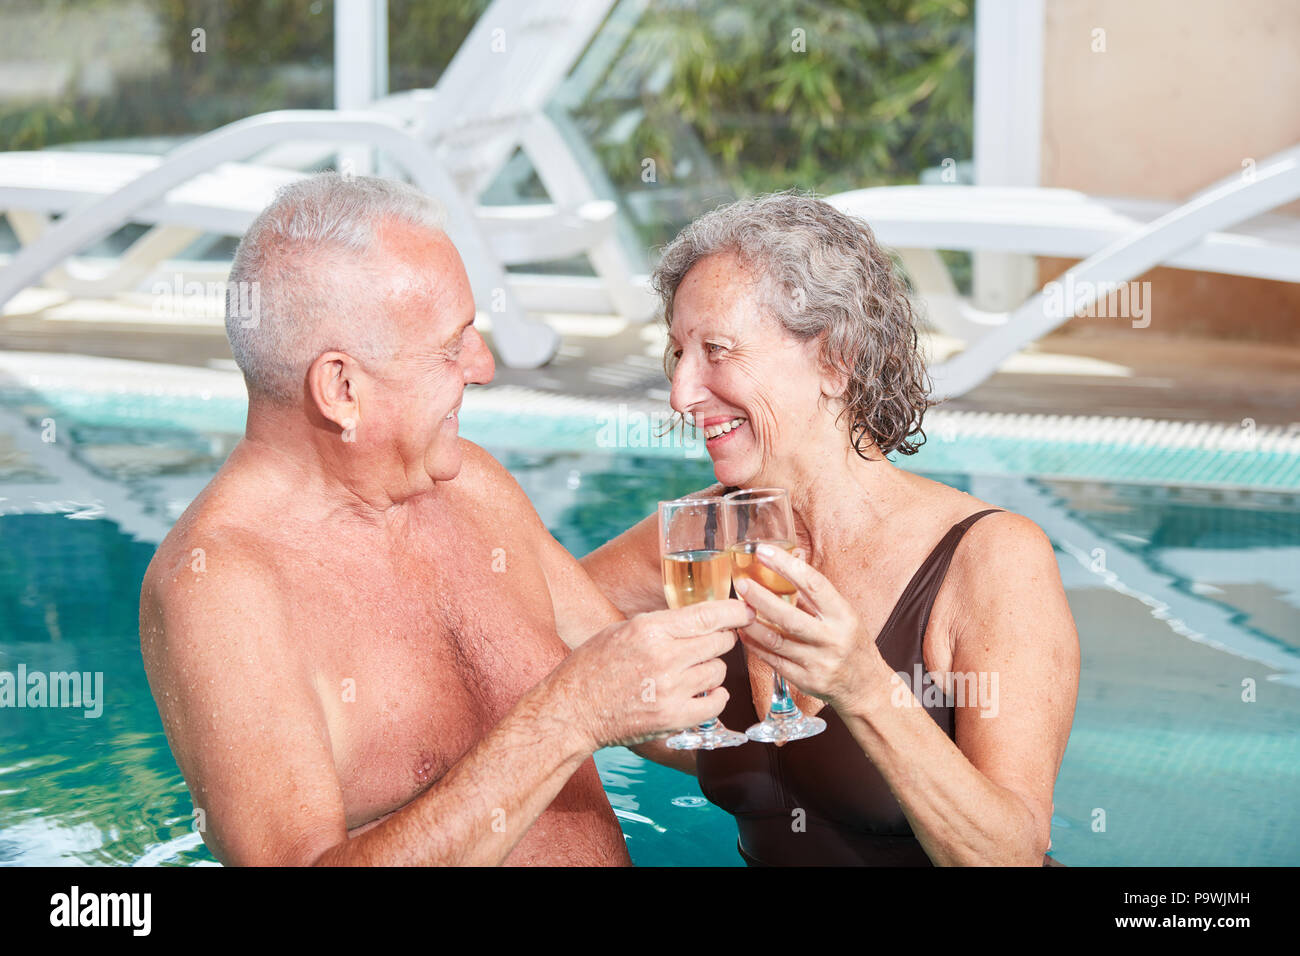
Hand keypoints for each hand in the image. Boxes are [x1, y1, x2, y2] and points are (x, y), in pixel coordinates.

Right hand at [552, 599, 753, 749]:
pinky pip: (716, 702)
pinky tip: (704, 693)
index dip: (734, 611)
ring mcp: (670, 690)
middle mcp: (664, 657)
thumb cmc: (593, 666)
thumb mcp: (624, 630)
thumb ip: (662, 624)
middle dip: (722, 639)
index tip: (747, 610)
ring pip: (718, 670)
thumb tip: (701, 618)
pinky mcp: (673, 718)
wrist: (573, 709)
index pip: (707, 615)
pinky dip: (715, 697)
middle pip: (719, 641)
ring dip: (712, 668)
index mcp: (650, 630)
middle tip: (711, 643)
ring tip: (693, 671)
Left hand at [732, 545, 888, 714]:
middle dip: (761, 598)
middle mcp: (832, 639)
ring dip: (752, 623)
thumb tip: (792, 558)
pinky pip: (773, 660)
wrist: (865, 685)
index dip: (786, 566)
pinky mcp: (805, 681)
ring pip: (776, 641)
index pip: (813, 584)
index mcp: (843, 616)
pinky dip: (755, 645)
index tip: (765, 553)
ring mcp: (818, 662)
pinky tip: (745, 632)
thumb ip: (816, 592)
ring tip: (737, 608)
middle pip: (789, 617)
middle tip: (742, 584)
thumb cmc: (852, 643)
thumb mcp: (844, 613)